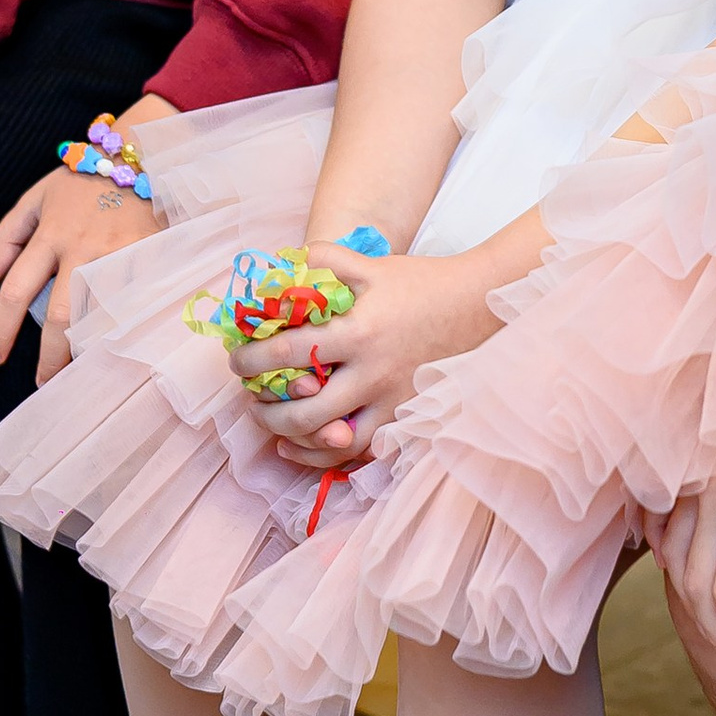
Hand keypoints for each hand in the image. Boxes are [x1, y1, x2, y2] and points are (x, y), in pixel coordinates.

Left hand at [0, 152, 161, 382]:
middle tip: (43, 383)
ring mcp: (120, 255)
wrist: (142, 153)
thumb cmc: (85, 178)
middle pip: (61, 316)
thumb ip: (9, 232)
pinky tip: (119, 349)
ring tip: (80, 373)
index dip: (1, 328)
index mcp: (51, 234)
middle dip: (50, 357)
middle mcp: (82, 248)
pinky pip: (136, 303)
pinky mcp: (151, 257)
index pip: (17, 290)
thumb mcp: (38, 195)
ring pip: (102, 316)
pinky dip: (125, 329)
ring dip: (89, 350)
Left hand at [246, 246, 500, 470]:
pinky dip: (326, 454)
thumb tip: (281, 265)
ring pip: (330, 440)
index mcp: (358, 332)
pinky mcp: (405, 418)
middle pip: (303, 410)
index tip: (238, 359)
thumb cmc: (420, 283)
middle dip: (264, 408)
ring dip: (291, 437)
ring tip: (272, 426)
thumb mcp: (372, 265)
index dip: (252, 359)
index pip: (288, 353)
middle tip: (250, 397)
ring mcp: (390, 402)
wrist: (476, 307)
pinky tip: (302, 446)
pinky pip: (360, 451)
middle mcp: (372, 374)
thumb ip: (325, 260)